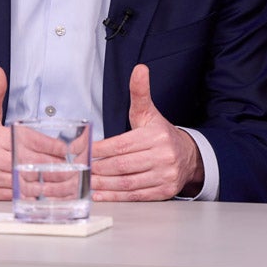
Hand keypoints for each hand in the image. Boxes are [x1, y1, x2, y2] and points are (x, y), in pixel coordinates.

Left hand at [91, 64, 203, 200]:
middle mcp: (162, 156)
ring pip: (127, 183)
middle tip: (79, 170)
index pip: (121, 145)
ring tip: (85, 183)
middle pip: (122, 166)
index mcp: (156, 136)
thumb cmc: (160, 134)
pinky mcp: (164, 192)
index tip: (81, 152)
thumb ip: (139, 93)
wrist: (188, 156)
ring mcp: (165, 176)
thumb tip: (139, 69)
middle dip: (98, 169)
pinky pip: (135, 196)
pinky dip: (115, 197)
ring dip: (103, 185)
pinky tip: (100, 195)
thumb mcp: (148, 112)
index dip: (99, 150)